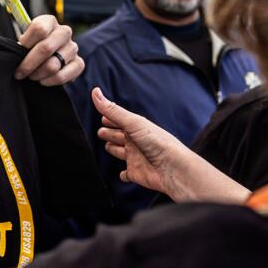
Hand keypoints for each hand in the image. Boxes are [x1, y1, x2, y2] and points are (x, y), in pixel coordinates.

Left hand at [13, 14, 82, 85]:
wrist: (46, 58)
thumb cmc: (32, 48)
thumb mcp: (25, 41)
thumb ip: (22, 44)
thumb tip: (16, 51)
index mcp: (50, 21)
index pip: (39, 28)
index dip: (26, 43)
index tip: (17, 51)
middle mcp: (64, 32)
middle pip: (46, 48)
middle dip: (28, 64)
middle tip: (19, 72)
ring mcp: (73, 47)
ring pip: (53, 65)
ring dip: (38, 74)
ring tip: (31, 76)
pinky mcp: (79, 63)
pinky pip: (63, 76)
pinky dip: (50, 81)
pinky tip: (43, 80)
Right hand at [92, 87, 249, 203]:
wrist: (172, 167)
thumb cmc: (157, 142)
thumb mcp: (133, 122)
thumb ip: (113, 110)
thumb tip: (95, 92)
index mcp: (135, 127)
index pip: (119, 120)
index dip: (110, 118)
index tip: (102, 115)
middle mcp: (134, 141)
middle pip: (118, 136)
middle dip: (110, 133)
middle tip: (101, 131)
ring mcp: (135, 157)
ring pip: (121, 152)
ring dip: (114, 149)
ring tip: (108, 147)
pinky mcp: (135, 173)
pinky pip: (127, 174)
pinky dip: (124, 175)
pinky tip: (122, 174)